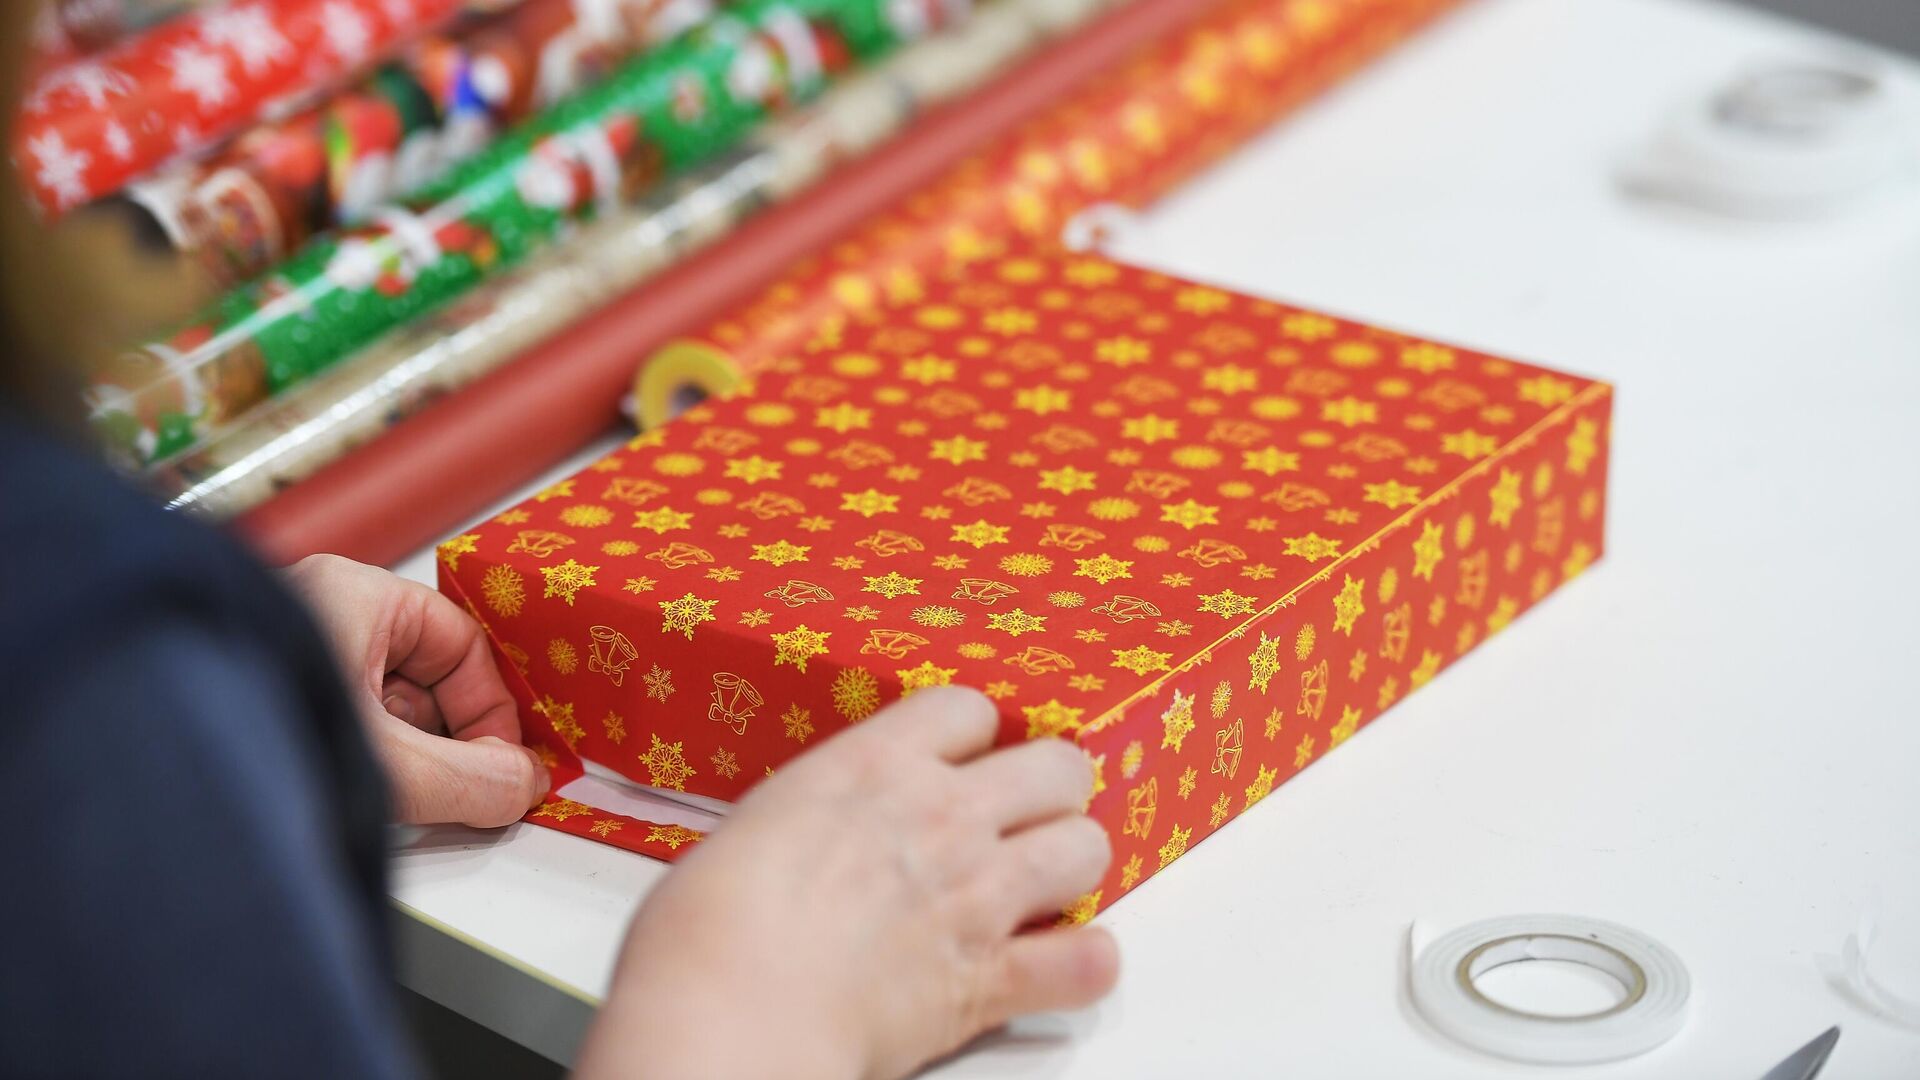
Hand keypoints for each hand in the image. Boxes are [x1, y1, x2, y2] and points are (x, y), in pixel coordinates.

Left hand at [283, 554, 546, 827]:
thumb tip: (525, 786)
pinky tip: (357, 793)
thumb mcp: (391, 767)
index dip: (492, 710)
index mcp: (352, 594)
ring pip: (384, 703)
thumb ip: (475, 778)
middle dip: (449, 737)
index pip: (462, 643)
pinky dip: (366, 760)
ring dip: (408, 754)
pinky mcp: (265, 694)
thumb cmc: (260, 740)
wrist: (149, 788)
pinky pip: (344, 719)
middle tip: (464, 790)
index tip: (505, 766)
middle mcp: (319, 612)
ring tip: (400, 796)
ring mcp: (289, 655)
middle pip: (425, 674)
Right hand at [577, 686, 1117, 1079]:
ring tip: (1045, 883)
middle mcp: (944, 817)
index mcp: (876, 766)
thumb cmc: (710, 927)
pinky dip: (1084, 964)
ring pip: (1086, 847)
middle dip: (1050, 788)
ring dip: (1071, 863)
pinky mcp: (991, 978)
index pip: (967, 708)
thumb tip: (810, 834)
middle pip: (1056, 766)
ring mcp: (979, 895)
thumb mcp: (754, 825)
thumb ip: (812, 814)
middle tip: (1025, 814)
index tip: (964, 756)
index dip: (974, 733)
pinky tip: (1062, 963)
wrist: (733, 1008)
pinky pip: (1087, 962)